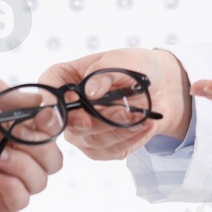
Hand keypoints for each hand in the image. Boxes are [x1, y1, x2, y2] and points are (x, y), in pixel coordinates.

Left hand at [0, 79, 62, 211]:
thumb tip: (34, 98)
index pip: (38, 125)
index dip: (46, 121)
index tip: (39, 117)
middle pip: (49, 155)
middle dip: (42, 146)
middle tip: (18, 139)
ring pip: (40, 179)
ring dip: (27, 164)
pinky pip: (20, 201)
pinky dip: (14, 184)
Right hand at [38, 48, 190, 160]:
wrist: (164, 86)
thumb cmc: (138, 66)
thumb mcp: (124, 59)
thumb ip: (104, 72)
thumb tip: (90, 92)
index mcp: (68, 78)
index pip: (48, 88)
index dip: (52, 100)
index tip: (71, 103)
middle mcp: (70, 107)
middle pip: (68, 123)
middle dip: (99, 120)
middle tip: (124, 110)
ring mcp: (83, 130)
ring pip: (91, 140)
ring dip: (119, 130)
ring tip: (140, 116)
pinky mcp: (101, 146)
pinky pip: (109, 151)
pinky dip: (129, 140)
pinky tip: (143, 126)